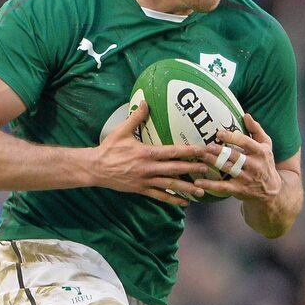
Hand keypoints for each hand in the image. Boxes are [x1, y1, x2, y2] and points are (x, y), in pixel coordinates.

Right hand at [89, 102, 208, 205]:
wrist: (95, 169)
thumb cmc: (109, 149)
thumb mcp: (121, 131)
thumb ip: (136, 117)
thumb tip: (145, 101)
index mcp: (146, 153)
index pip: (172, 152)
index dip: (189, 151)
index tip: (202, 150)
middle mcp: (148, 168)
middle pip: (175, 169)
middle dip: (193, 169)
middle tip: (208, 169)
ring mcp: (145, 181)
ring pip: (170, 185)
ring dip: (186, 188)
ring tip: (201, 189)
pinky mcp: (141, 190)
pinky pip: (160, 196)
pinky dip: (172, 200)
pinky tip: (184, 202)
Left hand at [194, 113, 281, 202]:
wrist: (272, 190)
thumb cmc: (266, 163)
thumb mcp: (267, 145)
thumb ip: (256, 130)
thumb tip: (246, 115)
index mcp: (260, 152)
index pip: (245, 142)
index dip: (232, 137)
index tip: (219, 133)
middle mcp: (254, 165)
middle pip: (234, 156)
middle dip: (220, 151)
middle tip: (206, 146)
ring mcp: (246, 178)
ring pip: (227, 169)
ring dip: (213, 163)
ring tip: (201, 157)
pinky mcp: (238, 190)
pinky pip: (222, 187)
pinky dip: (210, 185)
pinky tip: (198, 182)